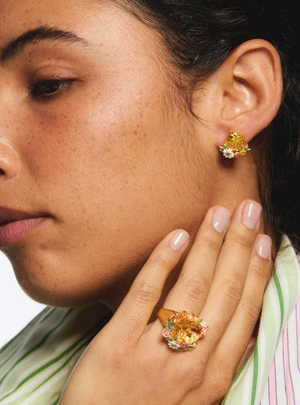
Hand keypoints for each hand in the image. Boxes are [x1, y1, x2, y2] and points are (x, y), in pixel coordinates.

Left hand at [59, 200, 272, 404]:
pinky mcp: (118, 344)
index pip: (245, 311)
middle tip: (248, 210)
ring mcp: (156, 352)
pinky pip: (145, 294)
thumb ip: (218, 360)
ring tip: (219, 214)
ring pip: (191, 288)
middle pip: (224, 291)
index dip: (257, 271)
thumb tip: (244, 327)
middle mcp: (193, 361)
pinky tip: (177, 237)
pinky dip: (162, 262)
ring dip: (209, 245)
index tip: (264, 240)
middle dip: (240, 246)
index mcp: (215, 374)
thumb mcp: (198, 397)